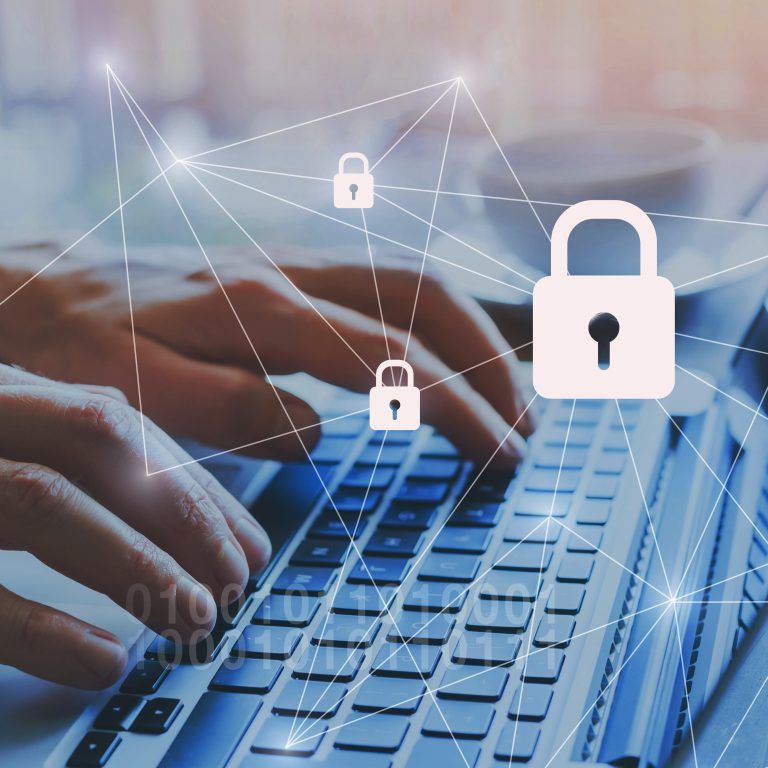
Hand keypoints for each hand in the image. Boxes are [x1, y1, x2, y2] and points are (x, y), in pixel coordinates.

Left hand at [0, 242, 533, 464]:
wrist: (35, 287)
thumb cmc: (79, 347)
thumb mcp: (136, 395)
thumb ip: (229, 409)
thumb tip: (320, 430)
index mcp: (262, 311)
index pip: (395, 359)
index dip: (460, 409)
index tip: (500, 455)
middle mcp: (288, 275)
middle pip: (425, 300)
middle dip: (490, 364)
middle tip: (525, 428)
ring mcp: (289, 267)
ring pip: (410, 282)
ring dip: (472, 336)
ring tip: (507, 395)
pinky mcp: (283, 274)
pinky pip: (379, 286)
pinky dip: (430, 323)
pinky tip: (439, 357)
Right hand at [0, 365, 269, 688]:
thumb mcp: (7, 442)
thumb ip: (69, 456)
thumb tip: (183, 515)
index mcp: (6, 395)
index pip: (126, 430)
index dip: (197, 489)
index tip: (249, 547)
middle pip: (100, 445)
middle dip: (184, 516)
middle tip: (238, 585)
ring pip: (43, 501)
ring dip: (135, 565)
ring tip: (198, 621)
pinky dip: (43, 628)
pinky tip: (105, 661)